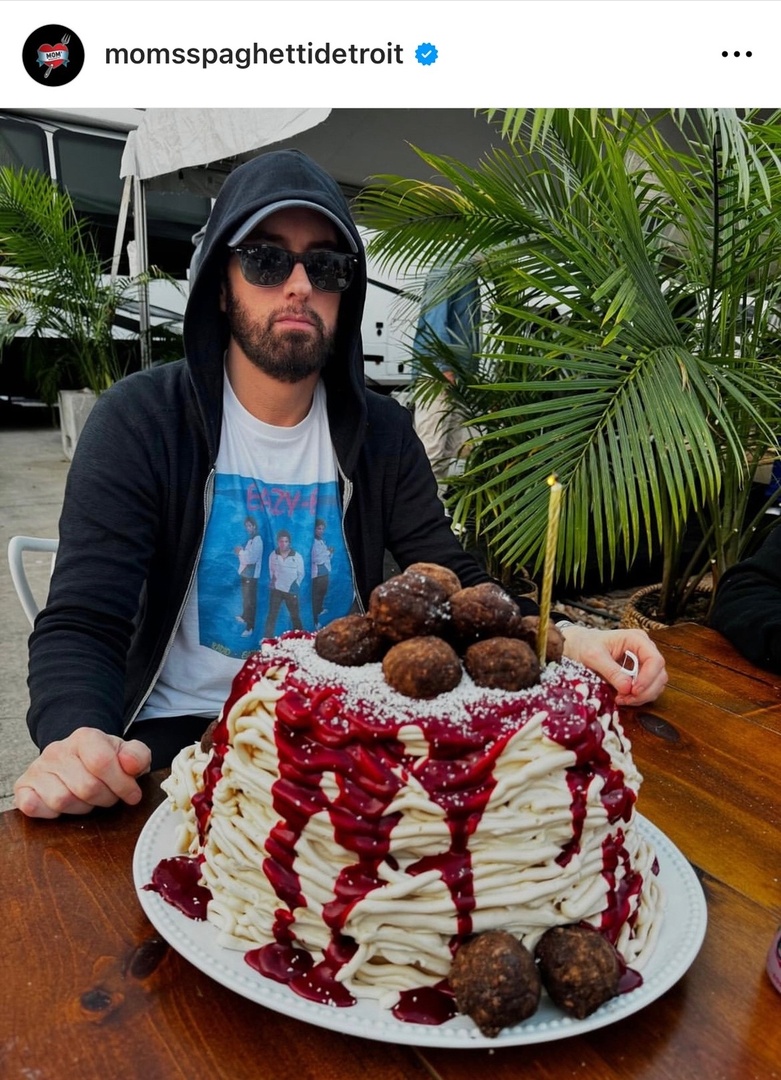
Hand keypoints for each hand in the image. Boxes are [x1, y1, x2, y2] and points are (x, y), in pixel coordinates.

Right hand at [13, 728, 151, 818]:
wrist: (76, 759)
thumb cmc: (104, 760)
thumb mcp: (127, 753)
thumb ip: (138, 756)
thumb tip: (131, 765)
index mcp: (85, 737)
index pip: (102, 762)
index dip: (122, 784)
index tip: (132, 795)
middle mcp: (57, 750)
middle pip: (86, 787)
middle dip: (105, 799)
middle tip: (109, 796)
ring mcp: (38, 768)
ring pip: (62, 800)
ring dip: (82, 808)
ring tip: (88, 799)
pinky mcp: (23, 787)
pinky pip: (33, 806)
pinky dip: (51, 813)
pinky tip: (64, 806)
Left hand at [559, 625, 667, 705]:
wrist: (578, 646)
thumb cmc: (585, 645)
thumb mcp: (593, 656)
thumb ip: (610, 671)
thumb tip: (627, 688)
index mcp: (636, 639)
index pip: (655, 660)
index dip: (648, 678)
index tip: (634, 690)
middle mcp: (644, 649)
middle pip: (659, 674)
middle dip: (645, 691)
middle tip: (625, 699)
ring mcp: (644, 661)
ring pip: (656, 684)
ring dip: (642, 696)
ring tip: (622, 699)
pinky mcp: (640, 673)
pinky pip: (647, 689)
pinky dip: (638, 697)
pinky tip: (623, 698)